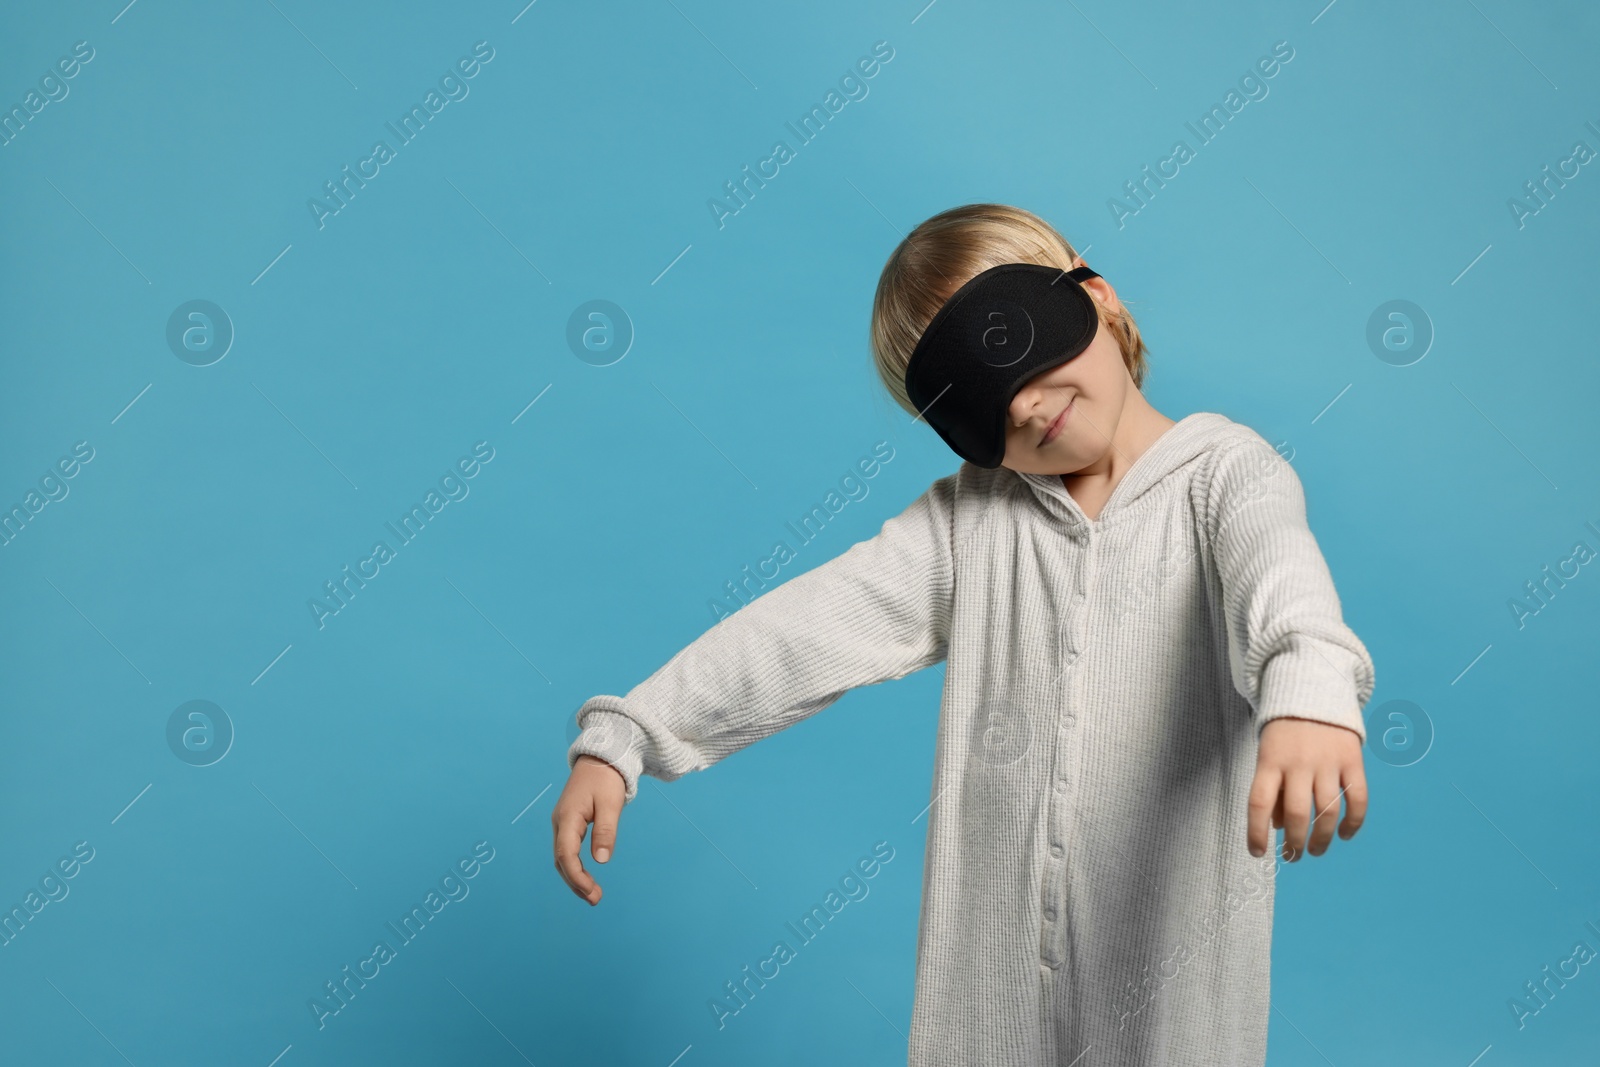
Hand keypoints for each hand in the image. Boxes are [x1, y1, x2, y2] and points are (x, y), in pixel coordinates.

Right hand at [552, 754, 625, 904]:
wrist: (601, 757)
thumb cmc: (606, 779)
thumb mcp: (610, 804)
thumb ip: (605, 831)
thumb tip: (601, 860)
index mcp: (567, 817)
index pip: (566, 855)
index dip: (576, 876)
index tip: (592, 892)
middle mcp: (560, 823)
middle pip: (561, 860)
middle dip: (576, 882)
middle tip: (595, 899)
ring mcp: (562, 823)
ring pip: (562, 857)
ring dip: (574, 877)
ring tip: (593, 895)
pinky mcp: (569, 823)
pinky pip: (567, 850)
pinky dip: (575, 867)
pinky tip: (586, 877)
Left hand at [1247, 716, 1366, 861]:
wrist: (1313, 693)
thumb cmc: (1284, 734)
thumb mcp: (1268, 756)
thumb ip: (1273, 790)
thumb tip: (1279, 828)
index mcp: (1270, 761)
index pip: (1259, 803)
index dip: (1256, 832)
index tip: (1257, 853)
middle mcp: (1299, 763)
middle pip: (1298, 814)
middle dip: (1295, 843)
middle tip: (1292, 856)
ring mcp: (1328, 762)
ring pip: (1328, 811)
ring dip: (1322, 839)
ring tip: (1315, 851)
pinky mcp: (1352, 760)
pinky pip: (1357, 798)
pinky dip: (1353, 822)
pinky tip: (1345, 835)